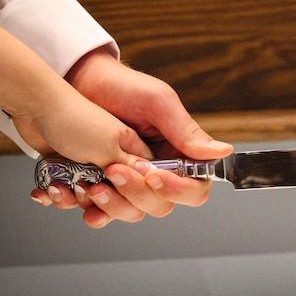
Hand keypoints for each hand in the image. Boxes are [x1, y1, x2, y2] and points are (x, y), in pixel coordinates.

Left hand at [30, 48, 232, 227]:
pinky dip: (86, 208)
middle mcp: (156, 173)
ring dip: (111, 205)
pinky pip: (99, 211)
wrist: (77, 82)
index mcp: (177, 155)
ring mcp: (128, 182)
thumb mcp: (158, 103)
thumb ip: (186, 131)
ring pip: (131, 213)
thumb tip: (223, 152)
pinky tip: (72, 194)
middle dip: (136, 194)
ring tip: (90, 183)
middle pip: (161, 206)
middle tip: (112, 169)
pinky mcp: (101, 185)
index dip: (177, 189)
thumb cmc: (122, 87)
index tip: (152, 174)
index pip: (194, 188)